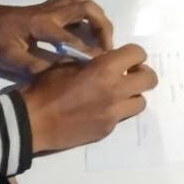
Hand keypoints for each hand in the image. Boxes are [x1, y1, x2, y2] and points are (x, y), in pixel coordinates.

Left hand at [0, 0, 113, 74]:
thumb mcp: (7, 59)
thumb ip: (33, 67)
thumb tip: (58, 78)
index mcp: (41, 25)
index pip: (72, 37)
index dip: (89, 51)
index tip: (102, 64)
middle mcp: (49, 11)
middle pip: (87, 9)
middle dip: (103, 27)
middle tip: (108, 47)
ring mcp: (49, 6)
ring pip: (82, 0)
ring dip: (96, 16)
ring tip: (101, 36)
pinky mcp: (46, 6)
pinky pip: (72, 0)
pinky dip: (84, 9)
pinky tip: (83, 26)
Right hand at [22, 44, 157, 151]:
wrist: (34, 120)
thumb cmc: (46, 88)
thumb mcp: (67, 63)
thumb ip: (92, 60)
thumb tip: (105, 59)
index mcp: (105, 69)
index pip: (138, 54)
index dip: (134, 54)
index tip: (125, 58)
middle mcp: (116, 90)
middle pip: (150, 79)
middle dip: (142, 74)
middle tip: (128, 75)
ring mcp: (113, 113)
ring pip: (141, 102)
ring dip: (132, 95)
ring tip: (116, 94)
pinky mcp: (107, 130)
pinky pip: (122, 117)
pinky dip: (116, 111)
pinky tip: (99, 110)